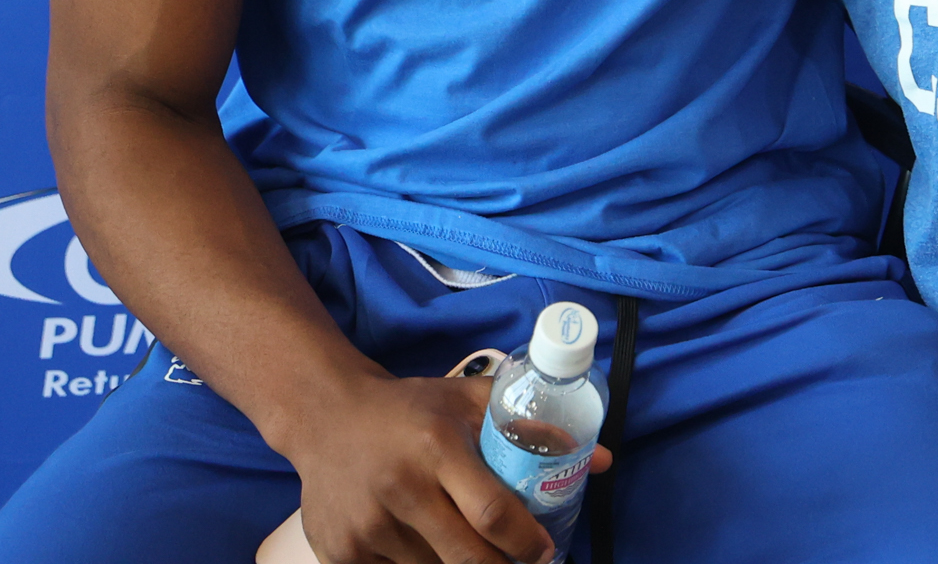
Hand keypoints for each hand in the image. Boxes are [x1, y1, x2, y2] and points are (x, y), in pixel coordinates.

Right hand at [284, 371, 610, 563]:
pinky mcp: (343, 553)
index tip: (546, 550)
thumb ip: (531, 424)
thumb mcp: (466, 399)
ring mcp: (368, 527)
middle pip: (468, 559)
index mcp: (437, 446)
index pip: (493, 513)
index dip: (527, 542)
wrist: (326, 416)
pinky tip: (430, 551)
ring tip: (476, 552)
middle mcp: (401, 488)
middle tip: (521, 563)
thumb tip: (602, 458)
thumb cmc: (409, 409)